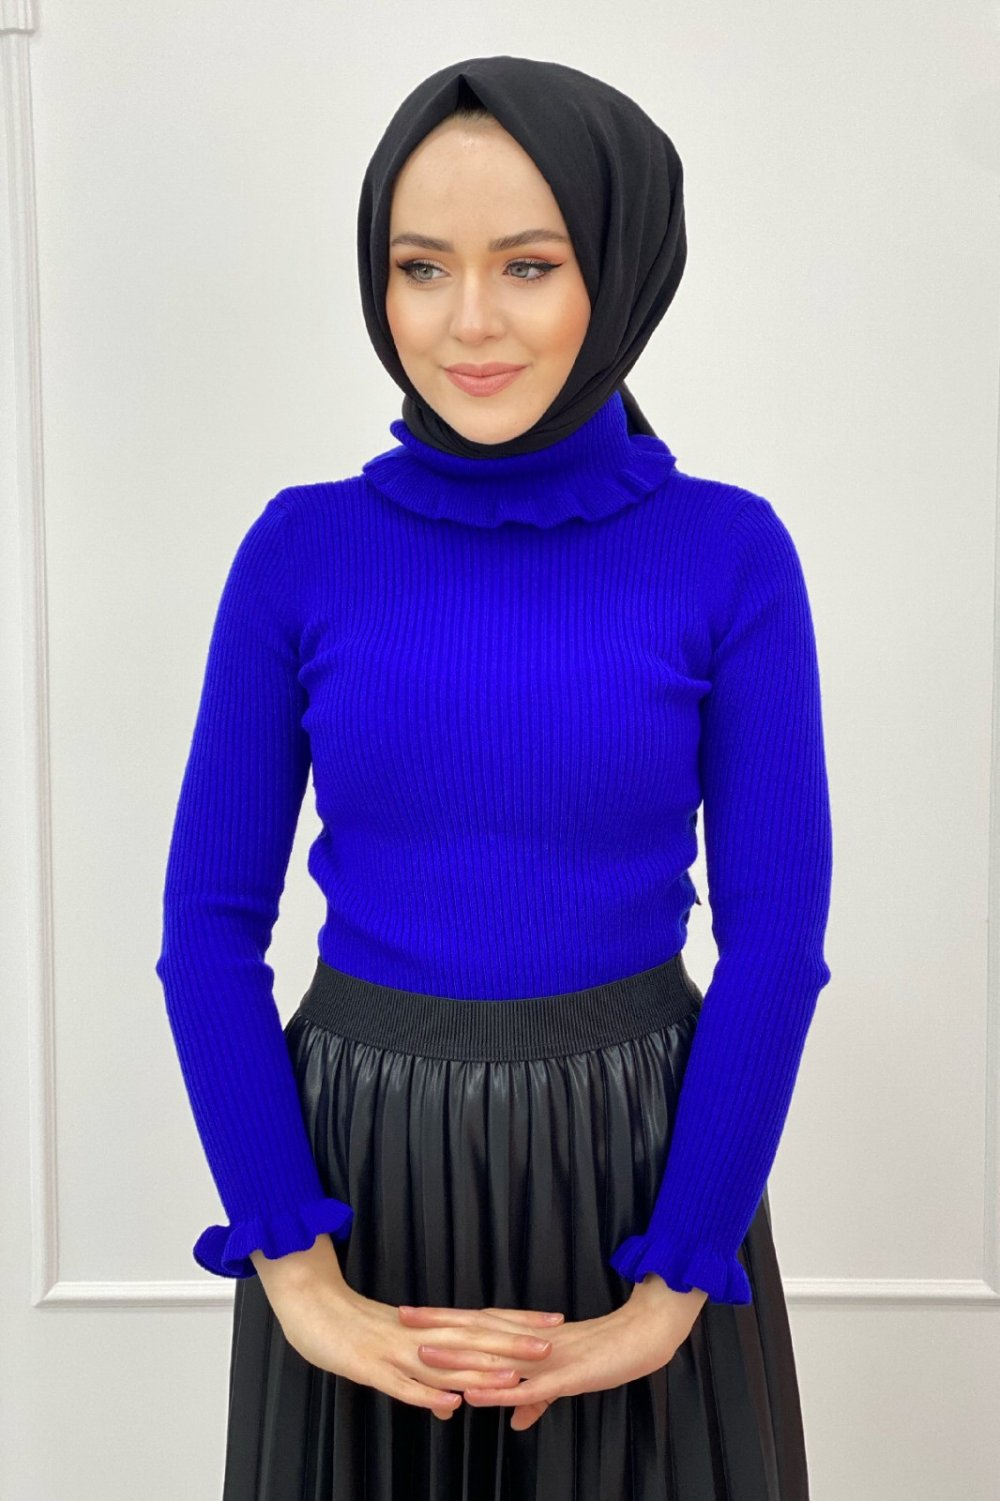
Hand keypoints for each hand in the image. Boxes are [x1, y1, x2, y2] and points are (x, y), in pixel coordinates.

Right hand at [271, 1277, 533, 1421]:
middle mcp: (419, 1333)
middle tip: (551, 1345)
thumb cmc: (351, 1326)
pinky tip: (451, 1401)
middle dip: (513, 1343)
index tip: (553, 1321)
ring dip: (479, 1369)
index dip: (518, 1321)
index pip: (482, 1320)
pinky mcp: (370, 1366)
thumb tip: (456, 1403)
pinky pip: (403, 1384)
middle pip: (473, 1337)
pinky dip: (427, 1393)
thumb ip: (427, 1378)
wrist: (309, 1304)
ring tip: (514, 1375)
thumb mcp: (395, 1353)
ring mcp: (396, 1349)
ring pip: (444, 1360)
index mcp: (428, 1324)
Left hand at [402, 1275, 707, 1430]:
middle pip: (477, 1328)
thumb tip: (513, 1423)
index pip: (478, 1322)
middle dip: (438, 1323)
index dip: (445, 1317)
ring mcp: (544, 1357)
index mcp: (526, 1334)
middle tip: (401, 1316)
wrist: (643, 1336)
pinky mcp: (563, 1376)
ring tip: (422, 1352)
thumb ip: (535, 1399)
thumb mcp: (563, 1380)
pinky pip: (526, 1387)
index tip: (411, 1312)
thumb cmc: (604, 1354)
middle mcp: (529, 1339)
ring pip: (495, 1355)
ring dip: (459, 1355)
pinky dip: (499, 1391)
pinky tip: (475, 1395)